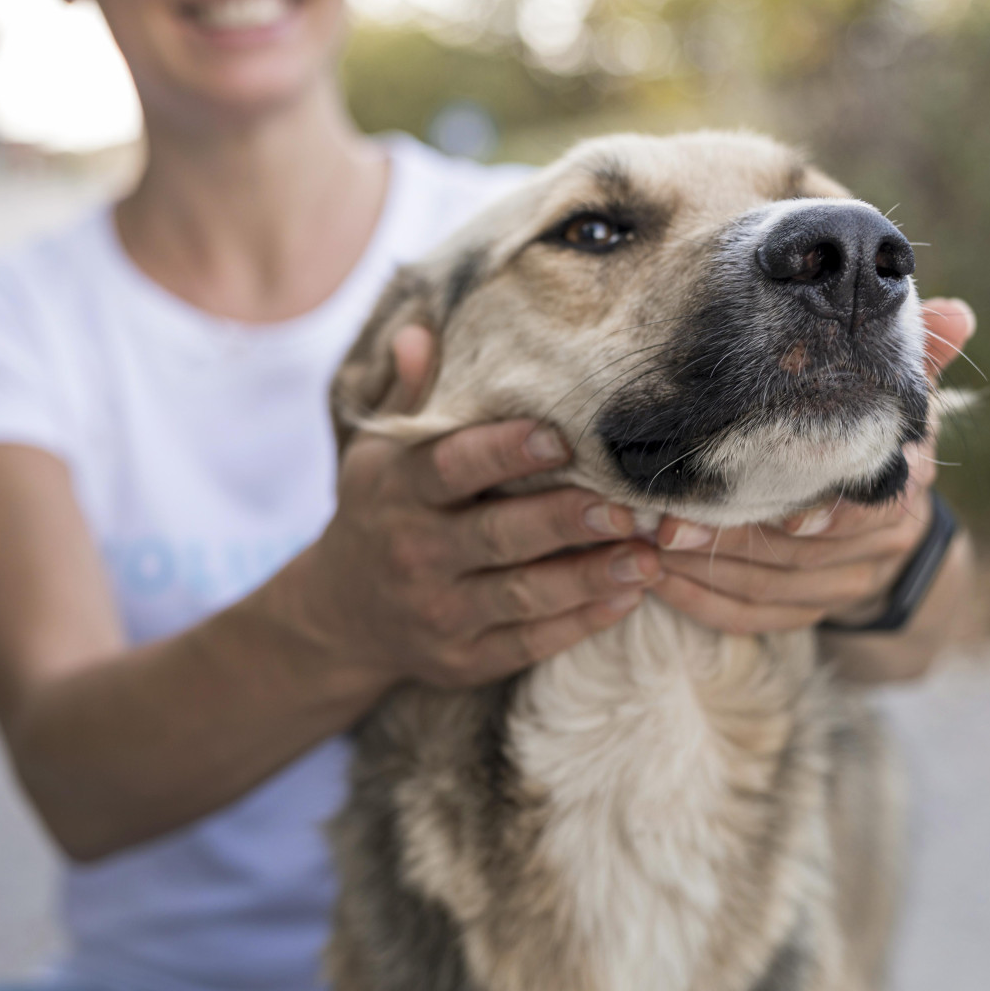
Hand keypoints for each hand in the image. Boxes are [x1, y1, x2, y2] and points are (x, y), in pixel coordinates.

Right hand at [294, 326, 660, 689]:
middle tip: (627, 506)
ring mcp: (440, 613)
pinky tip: (627, 595)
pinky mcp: (465, 659)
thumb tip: (419, 331)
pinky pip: (530, 642)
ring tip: (648, 555)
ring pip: (523, 597)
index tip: (561, 437)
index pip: (451, 468)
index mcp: (397, 492)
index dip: (504, 452)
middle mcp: (415, 554)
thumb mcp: (377, 454)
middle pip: (498, 536)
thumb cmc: (379, 512)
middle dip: (566, 520)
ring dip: (590, 577)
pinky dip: (581, 622)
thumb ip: (409, 396)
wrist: (341, 616)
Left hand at [652, 297, 975, 633]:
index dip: (818, 513)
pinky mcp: (808, 613)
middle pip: (798, 553)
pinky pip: (752, 618)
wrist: (892, 526)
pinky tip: (658, 582)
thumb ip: (917, 357)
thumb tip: (959, 315)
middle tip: (664, 523)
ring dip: (702, 570)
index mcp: (901, 484)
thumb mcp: (897, 395)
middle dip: (727, 537)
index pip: (862, 507)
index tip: (771, 514)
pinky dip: (703, 604)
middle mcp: (881, 542)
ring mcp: (845, 585)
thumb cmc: (875, 437)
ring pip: (768, 589)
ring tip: (643, 543)